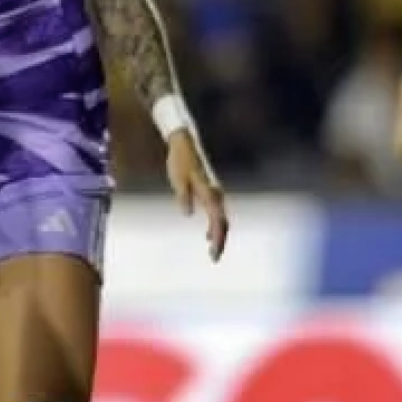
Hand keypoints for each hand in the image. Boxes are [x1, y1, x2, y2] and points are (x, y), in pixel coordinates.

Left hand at [165, 133, 228, 260]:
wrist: (184, 143)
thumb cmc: (180, 160)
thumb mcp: (178, 179)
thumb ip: (183, 196)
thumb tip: (187, 214)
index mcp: (210, 192)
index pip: (218, 220)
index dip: (218, 238)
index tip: (213, 253)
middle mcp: (216, 193)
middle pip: (223, 222)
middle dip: (221, 241)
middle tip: (214, 259)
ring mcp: (215, 192)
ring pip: (221, 218)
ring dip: (219, 235)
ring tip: (213, 253)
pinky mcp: (210, 191)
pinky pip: (216, 213)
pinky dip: (215, 226)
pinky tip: (208, 236)